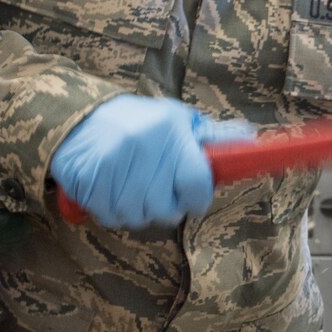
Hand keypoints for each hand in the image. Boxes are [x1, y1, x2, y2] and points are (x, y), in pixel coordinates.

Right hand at [49, 96, 214, 228]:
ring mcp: (112, 161)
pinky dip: (111, 211)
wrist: (80, 115)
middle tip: (156, 192)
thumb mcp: (177, 120)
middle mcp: (143, 144)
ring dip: (136, 211)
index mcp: (171, 130)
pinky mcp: (86, 176)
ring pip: (136, 216)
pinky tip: (111, 191)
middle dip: (164, 208)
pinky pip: (108, 215)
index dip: (198, 198)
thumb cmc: (140, 122)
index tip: (192, 197)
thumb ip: (212, 136)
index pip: (197, 182)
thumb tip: (251, 139)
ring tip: (132, 189)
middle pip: (165, 208)